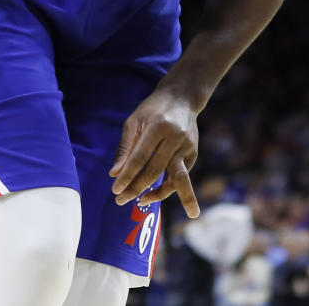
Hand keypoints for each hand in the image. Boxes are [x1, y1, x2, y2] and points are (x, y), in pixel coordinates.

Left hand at [109, 87, 199, 216]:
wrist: (182, 98)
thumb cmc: (152, 109)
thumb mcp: (134, 121)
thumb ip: (125, 148)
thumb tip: (115, 174)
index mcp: (158, 126)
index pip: (140, 157)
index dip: (127, 175)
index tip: (116, 190)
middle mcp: (175, 137)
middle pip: (155, 170)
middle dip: (137, 188)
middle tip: (121, 201)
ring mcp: (187, 146)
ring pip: (177, 177)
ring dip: (164, 195)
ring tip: (162, 210)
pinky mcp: (194, 153)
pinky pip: (180, 176)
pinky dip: (168, 188)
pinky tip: (154, 195)